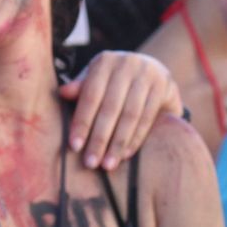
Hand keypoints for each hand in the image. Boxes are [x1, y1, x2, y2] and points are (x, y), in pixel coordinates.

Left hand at [59, 51, 183, 170]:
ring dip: (117, 143)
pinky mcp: (164, 86)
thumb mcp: (95, 80)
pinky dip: (136, 138)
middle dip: (99, 138)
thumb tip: (62, 93)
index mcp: (104, 61)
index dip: (82, 122)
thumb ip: (81, 89)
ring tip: (108, 165)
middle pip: (110, 107)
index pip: (90, 96)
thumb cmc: (113, 80)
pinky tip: (125, 155)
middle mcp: (126, 64)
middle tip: (90, 163)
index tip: (74, 147)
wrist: (152, 70)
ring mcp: (147, 74)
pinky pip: (147, 117)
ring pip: (130, 114)